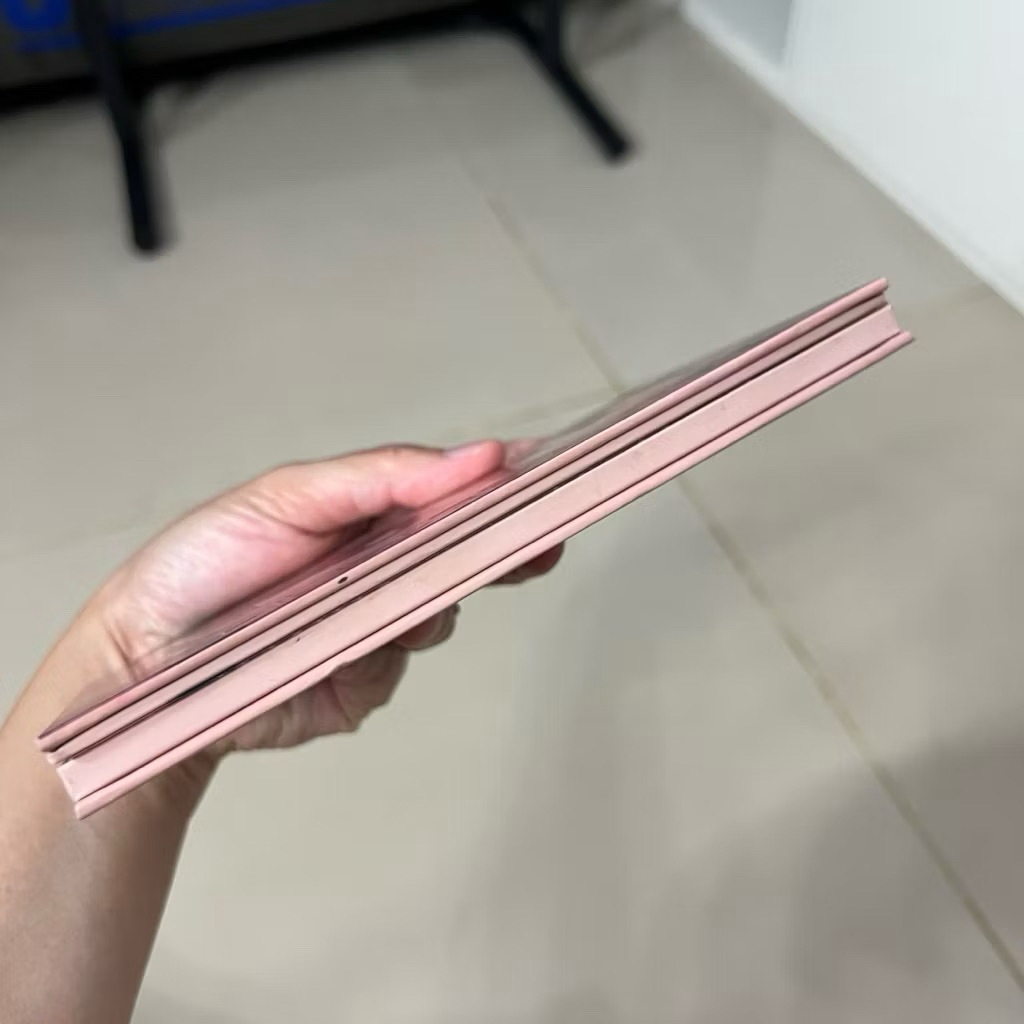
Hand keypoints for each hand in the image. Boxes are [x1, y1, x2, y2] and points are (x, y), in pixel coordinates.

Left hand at [67, 441, 561, 758]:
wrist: (147, 660)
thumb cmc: (207, 560)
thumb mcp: (290, 496)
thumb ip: (385, 474)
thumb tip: (478, 456)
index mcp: (370, 515)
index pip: (453, 497)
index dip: (503, 491)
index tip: (548, 482)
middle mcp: (383, 571)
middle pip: (462, 560)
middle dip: (502, 554)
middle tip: (538, 548)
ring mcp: (376, 631)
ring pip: (433, 619)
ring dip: (416, 610)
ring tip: (361, 604)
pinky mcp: (361, 687)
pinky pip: (391, 674)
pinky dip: (368, 662)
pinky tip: (322, 655)